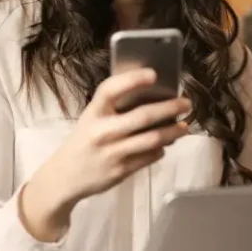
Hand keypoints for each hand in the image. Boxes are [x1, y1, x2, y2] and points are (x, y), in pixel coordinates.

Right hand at [18, 68, 190, 240]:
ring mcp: (112, 153)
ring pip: (152, 139)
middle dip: (169, 108)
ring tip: (184, 126)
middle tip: (186, 103)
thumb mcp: (91, 119)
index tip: (154, 74)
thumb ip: (114, 109)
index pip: (111, 90)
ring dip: (173, 132)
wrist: (65, 176)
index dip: (132, 79)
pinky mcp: (120, 171)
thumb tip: (153, 98)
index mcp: (93, 113)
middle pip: (142, 117)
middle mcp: (102, 132)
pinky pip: (149, 157)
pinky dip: (161, 149)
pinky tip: (165, 144)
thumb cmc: (84, 141)